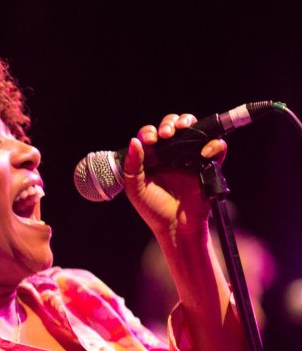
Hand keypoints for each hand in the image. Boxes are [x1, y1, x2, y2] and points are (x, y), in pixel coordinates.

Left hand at [122, 113, 226, 239]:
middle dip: (170, 123)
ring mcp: (191, 158)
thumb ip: (132, 166)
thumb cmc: (153, 209)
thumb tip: (134, 141)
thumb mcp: (135, 189)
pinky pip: (217, 148)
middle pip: (173, 127)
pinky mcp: (209, 166)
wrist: (176, 227)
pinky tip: (204, 151)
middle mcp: (171, 154)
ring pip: (195, 130)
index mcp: (152, 158)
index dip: (150, 131)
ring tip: (183, 129)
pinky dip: (214, 144)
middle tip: (166, 133)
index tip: (150, 140)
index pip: (151, 134)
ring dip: (189, 123)